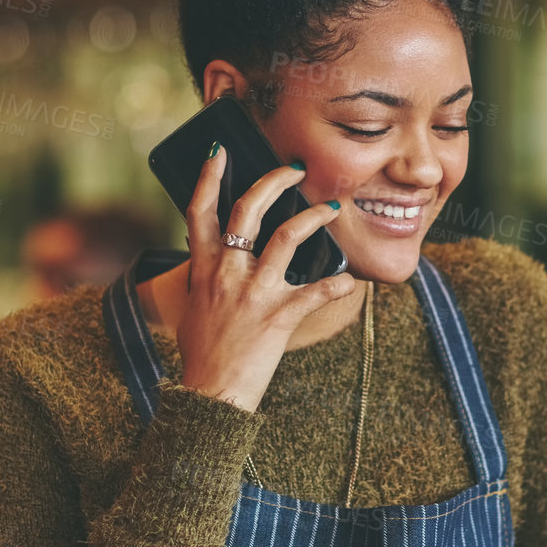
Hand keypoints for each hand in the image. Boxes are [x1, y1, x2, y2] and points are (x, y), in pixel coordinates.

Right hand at [176, 141, 359, 411]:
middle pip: (247, 209)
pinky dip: (337, 283)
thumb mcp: (196, 305)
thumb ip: (207, 275)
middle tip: (294, 168)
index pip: (199, 211)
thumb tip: (216, 253)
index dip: (208, 177)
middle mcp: (227, 272)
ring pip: (287, 237)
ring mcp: (253, 293)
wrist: (210, 395)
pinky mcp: (277, 317)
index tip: (219, 151)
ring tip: (332, 208)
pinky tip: (351, 279)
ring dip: (314, 217)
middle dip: (272, 181)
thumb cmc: (202, 352)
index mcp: (204, 268)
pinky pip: (316, 292)